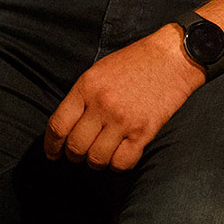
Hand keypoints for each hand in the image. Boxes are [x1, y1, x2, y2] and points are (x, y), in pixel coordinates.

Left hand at [45, 26, 203, 170]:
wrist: (172, 57)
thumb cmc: (135, 62)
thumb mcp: (99, 72)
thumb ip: (82, 97)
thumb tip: (68, 125)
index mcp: (86, 87)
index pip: (58, 125)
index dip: (51, 145)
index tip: (52, 153)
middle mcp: (101, 105)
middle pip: (76, 146)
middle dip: (73, 156)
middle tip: (77, 156)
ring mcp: (123, 120)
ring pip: (97, 158)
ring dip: (95, 163)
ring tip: (98, 158)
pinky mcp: (144, 131)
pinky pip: (123, 162)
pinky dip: (117, 166)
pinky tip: (118, 158)